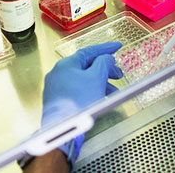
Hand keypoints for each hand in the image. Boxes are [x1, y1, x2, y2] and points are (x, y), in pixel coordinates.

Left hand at [41, 42, 123, 162]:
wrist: (63, 127)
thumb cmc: (78, 103)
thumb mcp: (97, 77)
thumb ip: (104, 63)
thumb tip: (107, 58)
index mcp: (66, 64)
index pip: (89, 51)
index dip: (105, 49)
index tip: (116, 47)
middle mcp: (58, 74)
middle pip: (86, 67)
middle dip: (104, 70)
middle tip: (117, 73)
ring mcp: (56, 88)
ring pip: (82, 81)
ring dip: (99, 84)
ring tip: (112, 91)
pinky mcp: (58, 101)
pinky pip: (77, 92)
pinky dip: (90, 92)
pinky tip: (99, 99)